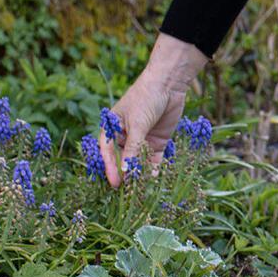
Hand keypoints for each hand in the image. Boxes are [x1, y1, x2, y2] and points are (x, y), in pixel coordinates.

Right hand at [100, 33, 207, 186]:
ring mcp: (141, 141)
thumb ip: (133, 148)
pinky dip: (155, 169)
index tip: (115, 184)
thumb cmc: (145, 97)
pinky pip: (154, 160)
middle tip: (128, 192)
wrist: (169, 84)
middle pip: (123, 160)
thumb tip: (128, 172)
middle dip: (126, 174)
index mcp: (112, 129)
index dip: (111, 168)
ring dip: (141, 174)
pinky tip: (157, 178)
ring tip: (143, 188)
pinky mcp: (158, 143)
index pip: (108, 153)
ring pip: (139, 162)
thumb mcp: (137, 123)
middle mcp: (125, 137)